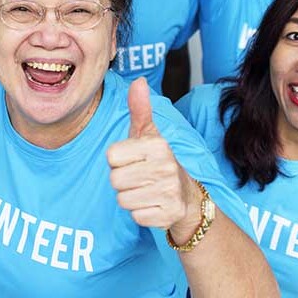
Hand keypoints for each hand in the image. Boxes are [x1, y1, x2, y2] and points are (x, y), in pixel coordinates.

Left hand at [107, 78, 197, 232]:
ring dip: (130, 198)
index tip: (134, 161)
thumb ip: (139, 109)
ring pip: (122, 199)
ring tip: (146, 191)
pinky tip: (153, 205)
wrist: (186, 197)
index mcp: (157, 145)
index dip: (118, 161)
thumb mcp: (148, 134)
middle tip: (140, 178)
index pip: (111, 157)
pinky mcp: (168, 215)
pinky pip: (135, 216)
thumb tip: (138, 81)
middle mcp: (166, 167)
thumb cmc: (158, 161)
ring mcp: (169, 192)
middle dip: (123, 181)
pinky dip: (141, 214)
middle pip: (114, 180)